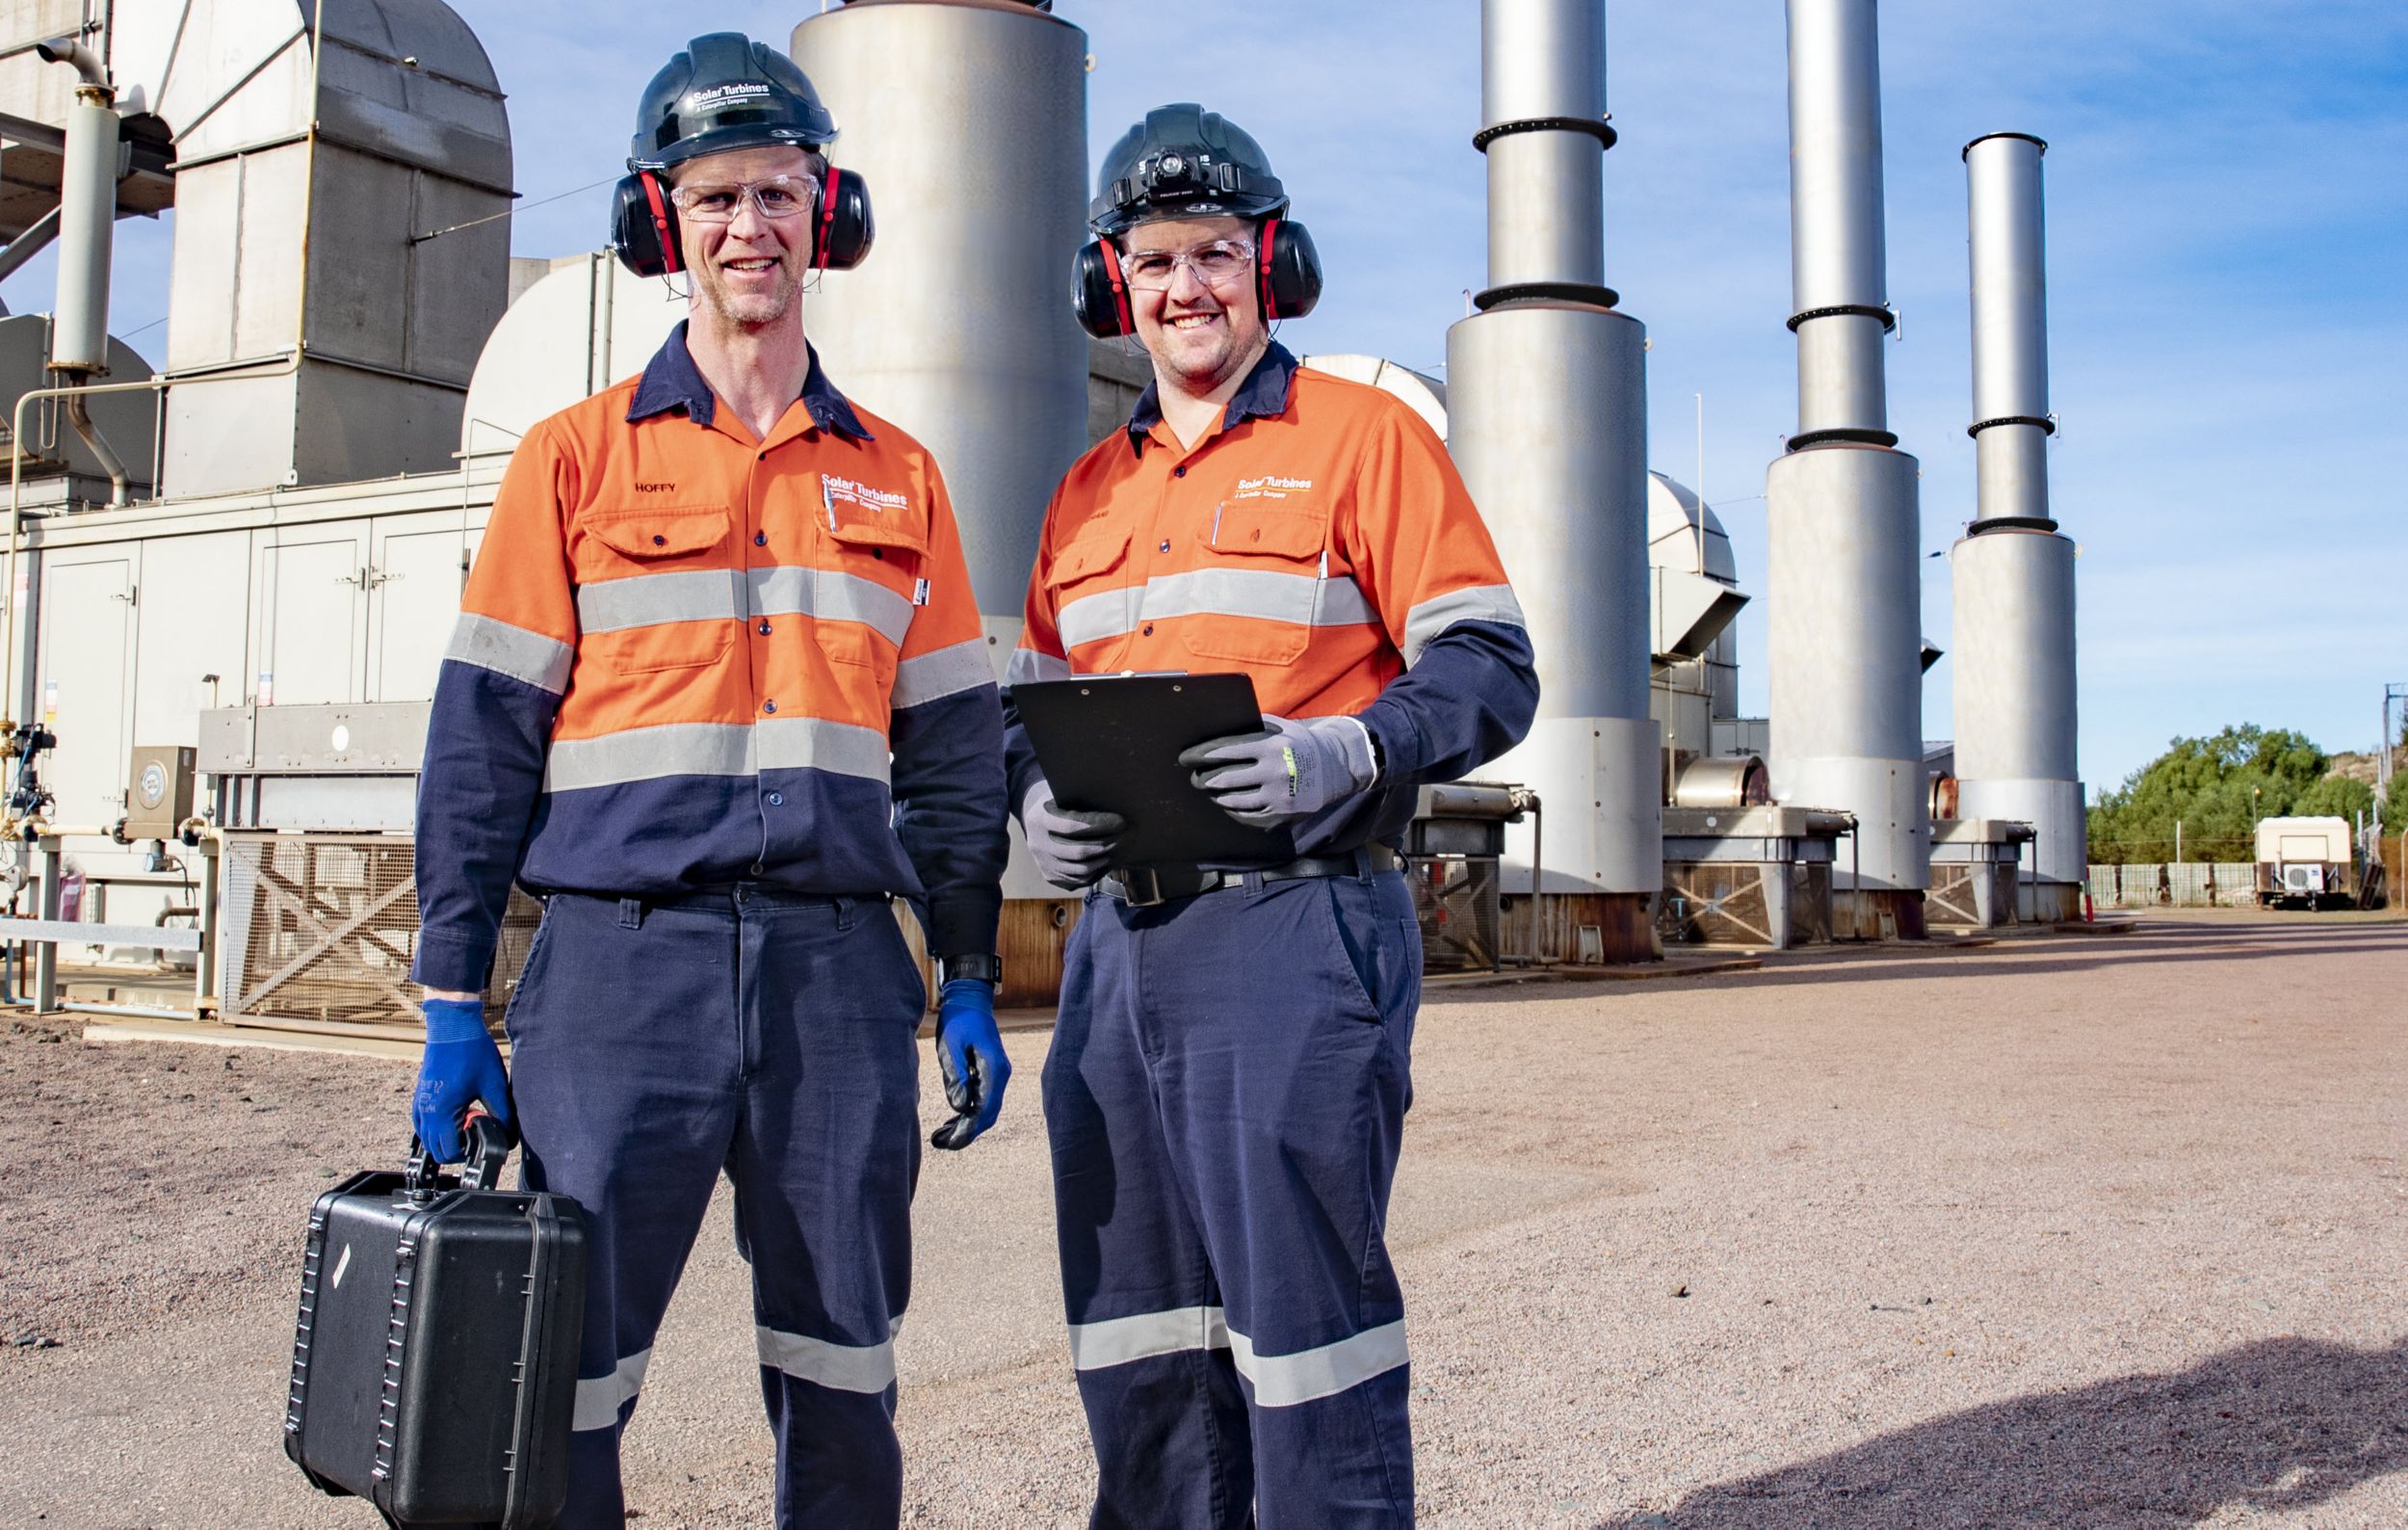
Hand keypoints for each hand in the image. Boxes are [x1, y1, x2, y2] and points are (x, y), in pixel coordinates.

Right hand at [412, 997, 512, 1163]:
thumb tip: (510, 1137)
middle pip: (434, 1149)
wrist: (452, 1025)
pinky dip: (437, 1126)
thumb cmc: (471, 1051)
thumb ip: (504, 1114)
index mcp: (440, 1113)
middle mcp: (425, 1112)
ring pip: (426, 1137)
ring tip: (469, 1120)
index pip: (447, 1152)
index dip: (467, 1153)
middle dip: (456, 1148)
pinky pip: (422, 1123)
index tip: (482, 1141)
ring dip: (445, 1137)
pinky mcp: (420, 1095)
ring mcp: (419, 1103)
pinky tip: (458, 1113)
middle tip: (477, 1132)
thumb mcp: (495, 1085)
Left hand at [929, 978, 1009, 1149]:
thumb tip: (961, 1107)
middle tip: (941, 1143)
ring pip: (985, 1109)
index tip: (949, 1143)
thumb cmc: (959, 1020)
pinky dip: (968, 1112)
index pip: (984, 1109)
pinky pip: (982, 1099)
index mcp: (993, 1069)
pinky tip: (952, 1120)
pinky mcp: (989, 1072)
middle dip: (966, 1132)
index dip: (968, 1129)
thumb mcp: (951, 1047)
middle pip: (987, 1114)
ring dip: (966, 1124)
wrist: (970, 999)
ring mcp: (997, 1074)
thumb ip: (957, 1077)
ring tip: (941, 1136)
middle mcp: (1000, 1075)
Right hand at [1021, 781, 1124, 888]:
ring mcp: (1043, 863)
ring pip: (1081, 870)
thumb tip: (1118, 804)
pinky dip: (1099, 871)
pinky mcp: (1050, 876)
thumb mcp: (1066, 793)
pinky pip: (1080, 880)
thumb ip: (1084, 799)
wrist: (1038, 820)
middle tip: (1129, 835)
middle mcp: (1037, 844)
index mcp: (1039, 818)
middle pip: (1078, 851)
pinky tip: (1111, 858)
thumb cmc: (1061, 801)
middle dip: (1108, 844)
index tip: (1122, 821)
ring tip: (1123, 847)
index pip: (1072, 825)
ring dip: (1106, 859)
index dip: (1100, 824)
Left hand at [1178, 714, 1376, 825]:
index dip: (1203, 755)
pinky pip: (1249, 817)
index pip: (1227, 751)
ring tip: (1210, 792)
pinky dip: (1235, 811)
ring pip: (1235, 801)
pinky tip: (1228, 805)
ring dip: (1218, 797)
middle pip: (1227, 779)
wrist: (1336, 768)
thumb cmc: (1302, 744)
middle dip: (1205, 780)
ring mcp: (1279, 796)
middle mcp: (1274, 772)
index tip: (1187, 758)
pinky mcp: (1283, 815)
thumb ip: (1254, 726)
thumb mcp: (1283, 727)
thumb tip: (1220, 727)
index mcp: (1271, 747)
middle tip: (1195, 779)